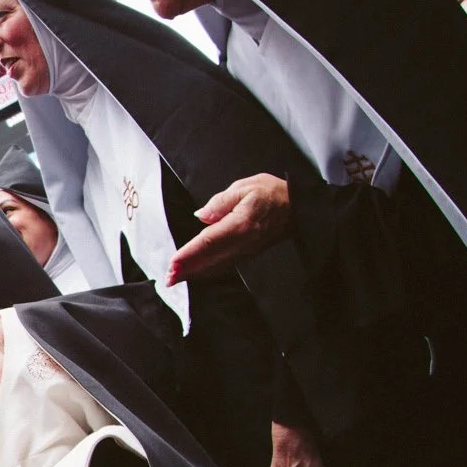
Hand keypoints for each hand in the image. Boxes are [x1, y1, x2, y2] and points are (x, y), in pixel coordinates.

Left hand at [167, 173, 292, 283]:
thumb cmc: (273, 194)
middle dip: (187, 270)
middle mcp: (242, 243)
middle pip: (208, 259)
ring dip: (195, 273)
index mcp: (240, 226)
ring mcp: (245, 251)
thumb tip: (202, 215)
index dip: (188, 254)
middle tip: (168, 279)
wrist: (298, 208)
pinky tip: (197, 273)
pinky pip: (224, 265)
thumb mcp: (245, 187)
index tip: (173, 263)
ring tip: (176, 279)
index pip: (207, 242)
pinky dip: (208, 271)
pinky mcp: (247, 253)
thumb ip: (220, 202)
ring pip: (215, 266)